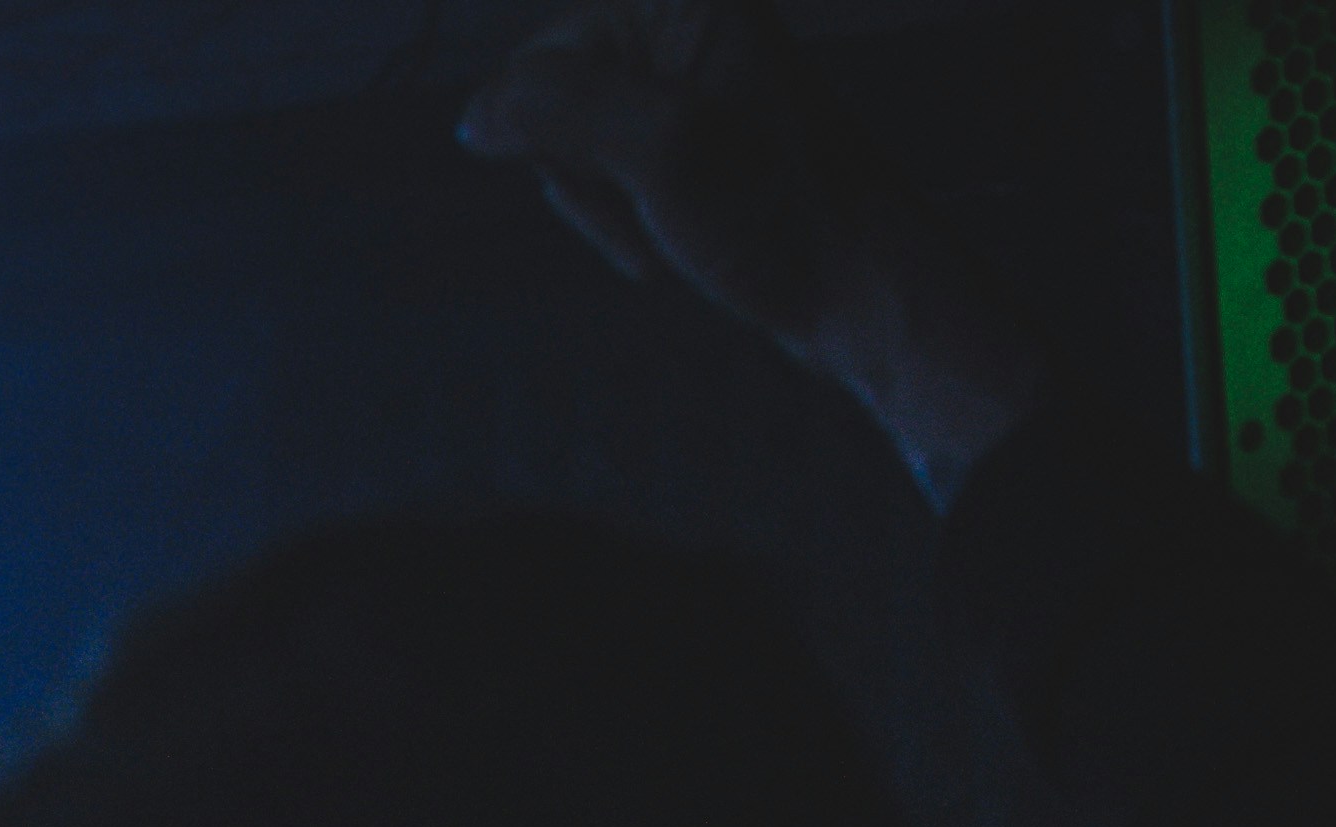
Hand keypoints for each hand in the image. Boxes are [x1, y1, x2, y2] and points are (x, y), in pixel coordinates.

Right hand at [458, 0, 1044, 499]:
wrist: (858, 289)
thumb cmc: (781, 219)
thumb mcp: (663, 149)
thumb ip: (563, 107)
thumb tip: (477, 114)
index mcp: (681, 3)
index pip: (539, 57)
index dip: (552, 133)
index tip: (615, 176)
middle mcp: (684, 29)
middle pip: (549, 102)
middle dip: (580, 171)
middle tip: (651, 205)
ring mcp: (687, 86)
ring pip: (573, 147)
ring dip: (604, 205)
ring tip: (669, 228)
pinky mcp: (692, 138)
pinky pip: (609, 174)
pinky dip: (622, 219)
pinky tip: (670, 240)